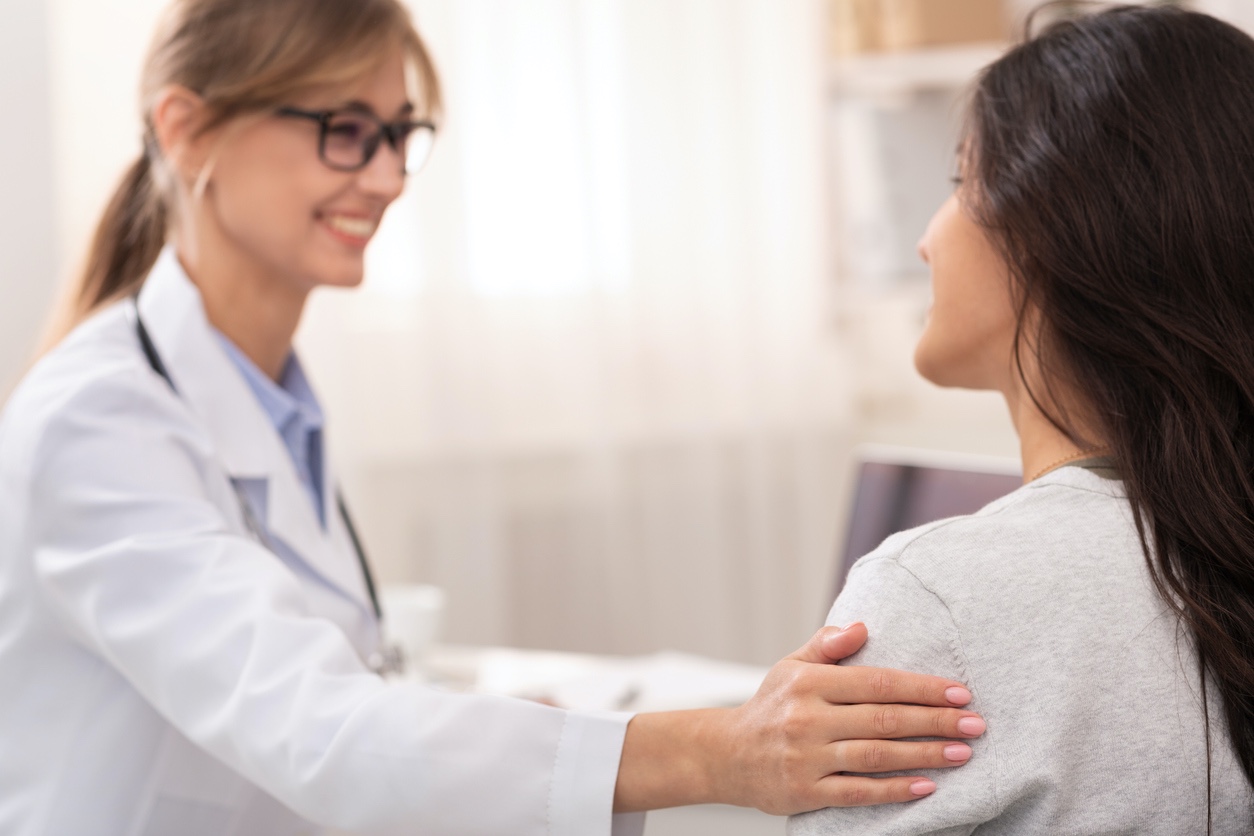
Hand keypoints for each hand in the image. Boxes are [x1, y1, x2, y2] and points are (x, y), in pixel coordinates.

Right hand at [613, 623, 984, 813]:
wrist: (725, 755)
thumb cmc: (769, 708)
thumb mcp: (789, 667)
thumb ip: (826, 646)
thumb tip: (862, 626)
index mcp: (808, 682)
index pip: (877, 682)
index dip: (922, 687)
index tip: (959, 692)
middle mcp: (808, 718)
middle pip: (884, 719)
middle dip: (935, 721)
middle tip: (975, 724)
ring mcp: (807, 757)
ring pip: (876, 755)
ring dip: (924, 755)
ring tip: (962, 753)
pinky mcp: (805, 792)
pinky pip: (857, 791)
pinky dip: (894, 789)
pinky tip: (926, 786)